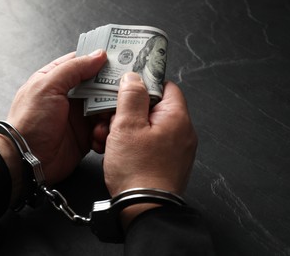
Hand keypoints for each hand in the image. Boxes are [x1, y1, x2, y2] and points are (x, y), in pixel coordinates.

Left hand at [0, 50, 108, 193]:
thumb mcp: (48, 86)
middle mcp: (70, 97)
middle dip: (112, 91)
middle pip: (99, 86)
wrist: (27, 160)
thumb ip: (74, 68)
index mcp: (57, 79)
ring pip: (105, 108)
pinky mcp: (86, 136)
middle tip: (123, 94)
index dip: (101, 60)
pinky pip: (104, 129)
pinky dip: (106, 133)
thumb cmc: (30, 122)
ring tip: (108, 121)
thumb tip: (98, 55)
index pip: (83, 63)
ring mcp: (79, 117)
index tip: (122, 59)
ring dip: (110, 115)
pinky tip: (100, 137)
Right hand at [103, 72, 196, 225]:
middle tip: (110, 119)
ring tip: (108, 138)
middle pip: (153, 108)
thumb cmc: (138, 172)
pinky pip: (149, 144)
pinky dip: (133, 143)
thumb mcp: (127, 126)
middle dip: (127, 111)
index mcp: (176, 118)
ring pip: (147, 127)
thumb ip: (131, 96)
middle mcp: (181, 132)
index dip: (144, 84)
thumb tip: (134, 78)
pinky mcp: (166, 161)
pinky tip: (116, 150)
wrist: (144, 210)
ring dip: (126, 129)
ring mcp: (175, 149)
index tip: (126, 86)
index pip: (165, 86)